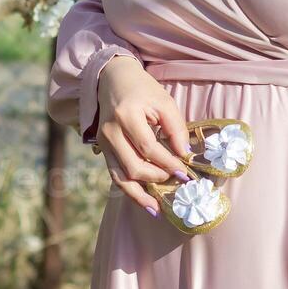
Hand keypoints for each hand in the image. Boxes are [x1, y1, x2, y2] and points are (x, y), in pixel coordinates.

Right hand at [96, 55, 194, 218]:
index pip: (149, 149)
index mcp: (126, 116)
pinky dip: (129, 190)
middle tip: (175, 180)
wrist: (112, 79)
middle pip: (133, 166)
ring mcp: (103, 143)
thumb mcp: (163, 101)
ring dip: (139, 195)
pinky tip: (144, 200)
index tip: (185, 174)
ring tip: (156, 209)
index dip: (168, 164)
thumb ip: (176, 128)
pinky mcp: (102, 149)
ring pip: (120, 177)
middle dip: (156, 178)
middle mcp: (110, 132)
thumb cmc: (142, 89)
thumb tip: (185, 155)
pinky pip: (114, 174)